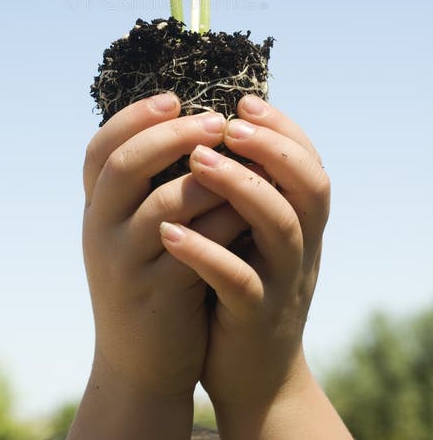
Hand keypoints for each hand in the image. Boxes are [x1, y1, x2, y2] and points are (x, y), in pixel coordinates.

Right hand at [81, 92, 245, 401]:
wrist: (141, 365)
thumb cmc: (148, 278)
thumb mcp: (132, 230)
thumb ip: (147, 184)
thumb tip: (190, 122)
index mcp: (96, 209)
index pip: (101, 148)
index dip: (134, 118)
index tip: (174, 98)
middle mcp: (100, 231)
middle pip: (126, 166)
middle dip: (173, 136)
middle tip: (216, 121)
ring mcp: (123, 265)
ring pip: (163, 206)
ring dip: (207, 179)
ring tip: (241, 163)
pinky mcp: (157, 296)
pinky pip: (194, 249)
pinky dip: (223, 224)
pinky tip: (248, 212)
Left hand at [159, 96, 331, 428]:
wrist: (251, 373)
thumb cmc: (240, 283)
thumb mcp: (248, 232)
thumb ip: (242, 188)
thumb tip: (204, 125)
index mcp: (299, 219)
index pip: (306, 160)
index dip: (281, 128)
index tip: (243, 102)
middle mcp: (301, 244)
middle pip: (307, 186)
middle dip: (270, 149)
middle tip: (226, 126)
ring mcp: (283, 281)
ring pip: (279, 226)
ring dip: (240, 188)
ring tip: (198, 161)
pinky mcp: (256, 317)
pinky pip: (239, 281)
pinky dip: (206, 253)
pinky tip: (169, 233)